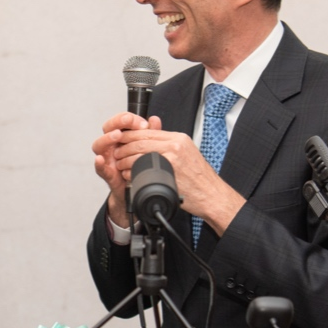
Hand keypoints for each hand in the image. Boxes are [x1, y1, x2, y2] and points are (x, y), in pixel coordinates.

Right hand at [92, 112, 150, 227]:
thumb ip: (151, 133)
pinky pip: (100, 168)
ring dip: (107, 138)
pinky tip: (100, 159)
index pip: (120, 121)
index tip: (143, 123)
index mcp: (121, 137)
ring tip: (116, 135)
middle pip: (107, 128)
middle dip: (117, 122)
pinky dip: (99, 163)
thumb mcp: (148, 147)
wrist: (137, 188)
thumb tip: (154, 120)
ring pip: (99, 145)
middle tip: (128, 121)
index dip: (129, 118)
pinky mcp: (107, 173)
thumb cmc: (139, 165)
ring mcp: (107, 159)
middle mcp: (112, 145)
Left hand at [112, 123, 245, 236]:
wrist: (212, 196)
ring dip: (124, 158)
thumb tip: (152, 143)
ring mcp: (172, 155)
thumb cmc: (199, 180)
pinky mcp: (169, 168)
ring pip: (139, 150)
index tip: (121, 140)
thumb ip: (169, 148)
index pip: (148, 131)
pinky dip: (130, 170)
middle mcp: (176, 143)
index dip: (130, 135)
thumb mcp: (186, 156)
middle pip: (141, 139)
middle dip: (123, 146)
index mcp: (179, 138)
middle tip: (116, 153)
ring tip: (120, 165)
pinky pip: (143, 166)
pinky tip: (127, 175)